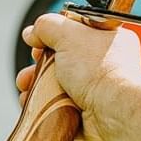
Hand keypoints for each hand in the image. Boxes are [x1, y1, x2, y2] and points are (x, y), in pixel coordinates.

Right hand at [16, 12, 140, 140]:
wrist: (113, 112)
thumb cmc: (101, 72)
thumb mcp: (69, 35)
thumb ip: (48, 26)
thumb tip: (33, 32)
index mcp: (108, 41)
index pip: (75, 33)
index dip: (53, 37)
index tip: (38, 44)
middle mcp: (104, 66)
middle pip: (62, 62)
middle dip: (38, 67)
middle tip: (30, 71)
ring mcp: (96, 91)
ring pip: (58, 87)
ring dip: (37, 87)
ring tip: (26, 90)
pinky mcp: (88, 115)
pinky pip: (60, 108)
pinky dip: (44, 107)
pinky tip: (33, 104)